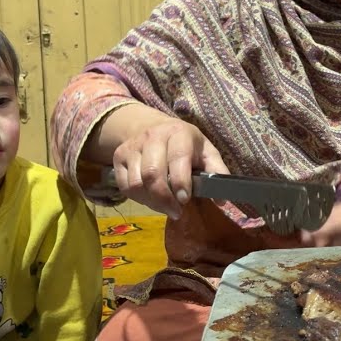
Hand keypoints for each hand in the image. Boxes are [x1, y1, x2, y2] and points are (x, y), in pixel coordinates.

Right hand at [111, 117, 228, 218]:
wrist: (156, 128)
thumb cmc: (186, 145)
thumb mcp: (206, 152)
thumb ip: (217, 172)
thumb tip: (222, 200)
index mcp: (179, 133)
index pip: (177, 158)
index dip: (180, 182)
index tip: (184, 200)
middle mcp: (153, 136)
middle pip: (152, 174)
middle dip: (164, 198)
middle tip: (176, 211)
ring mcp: (133, 146)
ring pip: (136, 183)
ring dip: (151, 201)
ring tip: (165, 206)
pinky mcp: (119, 156)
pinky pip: (125, 186)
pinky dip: (138, 198)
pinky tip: (151, 198)